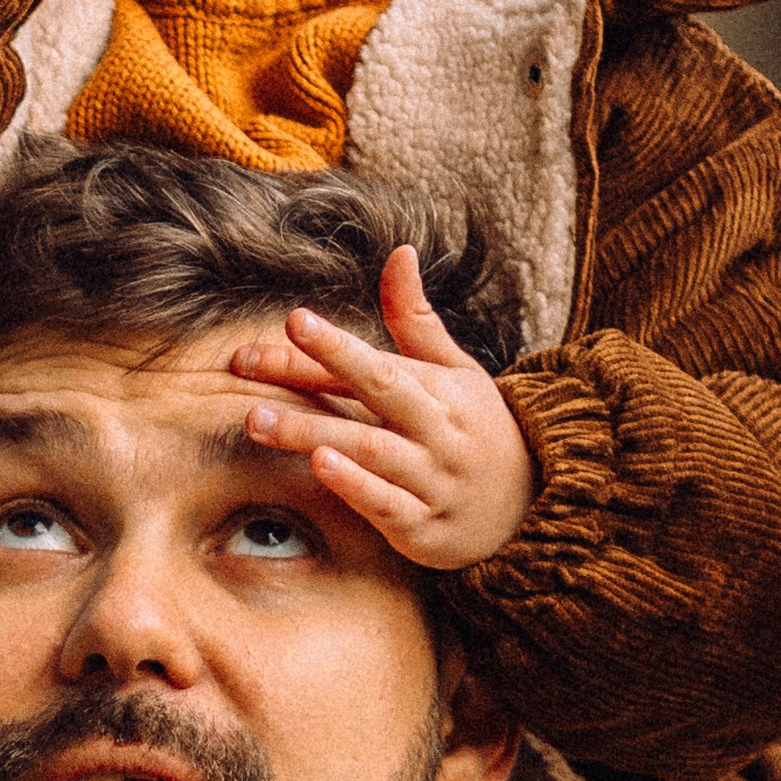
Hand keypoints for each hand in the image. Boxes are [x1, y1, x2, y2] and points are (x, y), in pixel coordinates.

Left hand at [231, 246, 534, 568]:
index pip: (378, 364)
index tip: (294, 320)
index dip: (335, 343)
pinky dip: (355, 485)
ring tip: (256, 421)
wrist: (535, 508)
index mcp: (441, 391)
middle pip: (373, 396)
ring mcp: (432, 481)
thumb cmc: (479, 430)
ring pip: (370, 451)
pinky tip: (319, 467)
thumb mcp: (456, 372)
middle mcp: (438, 432)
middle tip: (245, 363)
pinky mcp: (424, 528)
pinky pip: (387, 505)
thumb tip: (399, 251)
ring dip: (311, 432)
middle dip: (311, 376)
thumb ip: (416, 319)